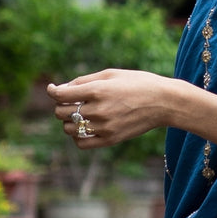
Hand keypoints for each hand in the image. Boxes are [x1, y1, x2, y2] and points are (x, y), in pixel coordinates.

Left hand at [47, 70, 172, 147]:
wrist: (163, 102)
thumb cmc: (137, 83)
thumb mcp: (110, 74)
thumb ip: (84, 81)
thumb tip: (62, 89)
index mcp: (97, 90)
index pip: (61, 94)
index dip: (53, 91)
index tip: (53, 89)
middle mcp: (98, 110)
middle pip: (62, 112)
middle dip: (61, 106)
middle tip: (69, 101)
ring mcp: (104, 127)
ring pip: (69, 129)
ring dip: (68, 121)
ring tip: (79, 114)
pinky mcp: (110, 139)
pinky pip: (82, 143)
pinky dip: (77, 136)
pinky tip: (84, 127)